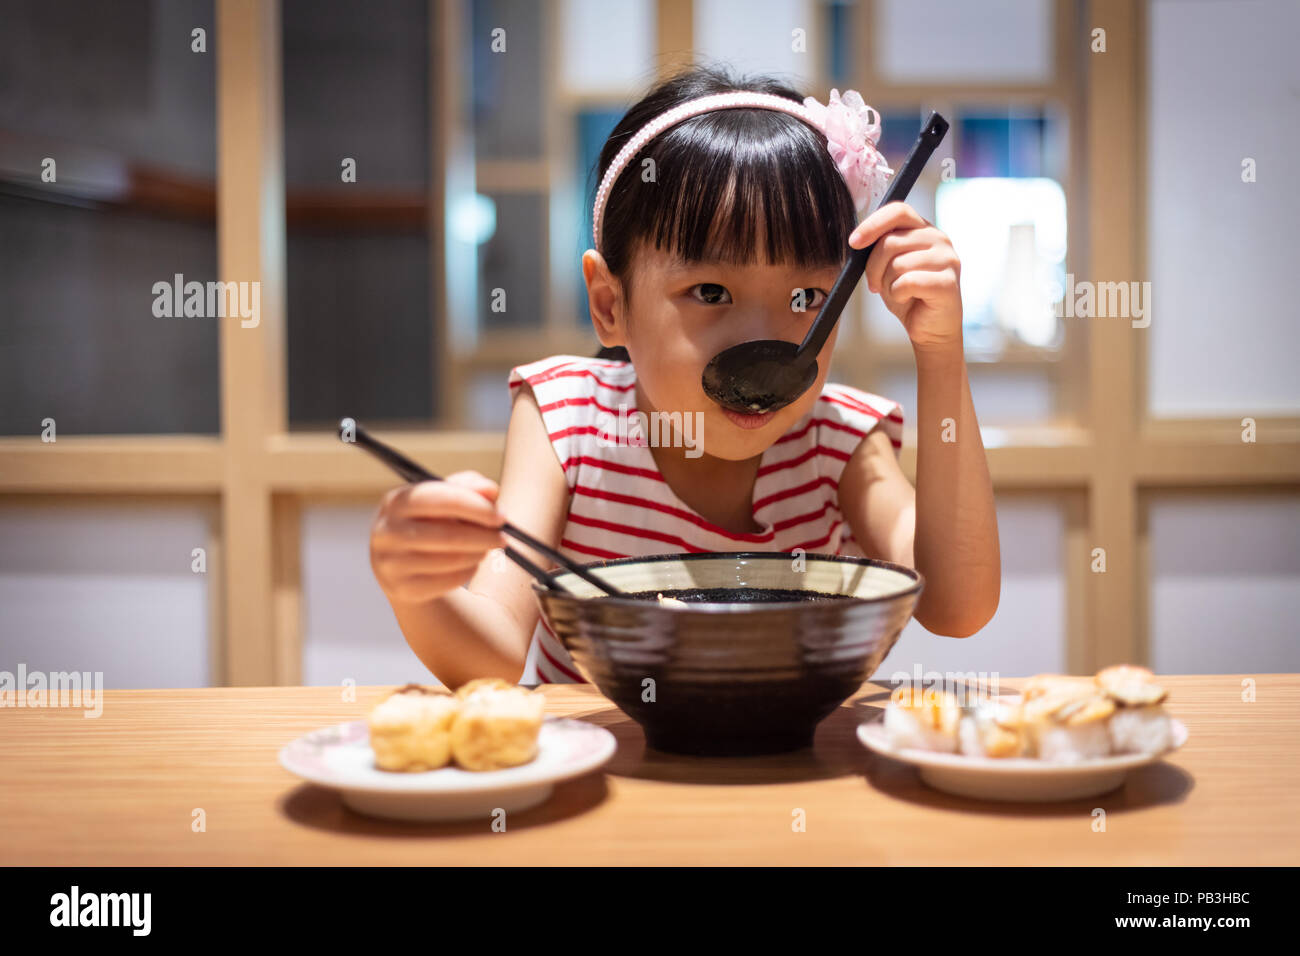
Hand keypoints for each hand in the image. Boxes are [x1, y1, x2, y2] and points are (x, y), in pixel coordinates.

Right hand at [370, 471, 507, 603]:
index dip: (476, 507)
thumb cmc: (430, 522)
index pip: (442, 499)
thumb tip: (490, 490)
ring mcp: (391, 563)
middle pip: (449, 535)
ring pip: (451, 560)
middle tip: (503, 538)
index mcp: (396, 501)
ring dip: (478, 554)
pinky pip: (447, 581)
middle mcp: (387, 532)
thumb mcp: (445, 498)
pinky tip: (470, 564)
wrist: (401, 563)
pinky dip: (467, 572)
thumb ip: (469, 487)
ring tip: (485, 548)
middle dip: (484, 536)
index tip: (501, 516)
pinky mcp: (402, 589)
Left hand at [850, 201, 962, 351]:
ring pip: (897, 264)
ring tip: (898, 293)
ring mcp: (948, 260)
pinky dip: (898, 294)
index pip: (898, 211)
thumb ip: (881, 247)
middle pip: (890, 242)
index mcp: (924, 230)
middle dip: (874, 267)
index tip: (854, 242)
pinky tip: (908, 299)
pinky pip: (908, 282)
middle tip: (876, 284)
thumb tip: (858, 238)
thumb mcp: (888, 266)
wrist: (930, 328)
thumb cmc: (908, 295)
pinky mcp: (948, 283)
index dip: (872, 224)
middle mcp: (939, 239)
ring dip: (888, 284)